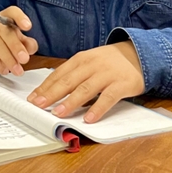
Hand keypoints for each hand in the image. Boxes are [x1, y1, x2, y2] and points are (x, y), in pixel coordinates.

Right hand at [0, 6, 38, 75]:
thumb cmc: (3, 42)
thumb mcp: (18, 41)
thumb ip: (27, 43)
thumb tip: (31, 48)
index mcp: (6, 17)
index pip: (12, 12)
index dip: (20, 17)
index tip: (28, 27)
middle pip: (4, 31)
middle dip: (15, 46)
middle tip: (24, 59)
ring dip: (8, 59)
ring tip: (18, 70)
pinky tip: (5, 70)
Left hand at [26, 41, 144, 122]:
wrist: (139, 54)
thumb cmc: (109, 62)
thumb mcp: (89, 62)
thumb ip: (74, 74)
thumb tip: (52, 90)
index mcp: (80, 59)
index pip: (58, 74)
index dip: (45, 86)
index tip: (32, 98)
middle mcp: (91, 65)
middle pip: (68, 81)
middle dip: (51, 94)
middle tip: (38, 105)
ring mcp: (106, 74)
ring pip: (85, 89)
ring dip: (70, 102)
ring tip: (58, 113)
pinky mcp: (121, 84)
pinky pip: (107, 97)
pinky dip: (97, 108)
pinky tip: (88, 118)